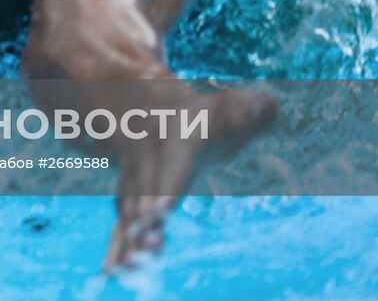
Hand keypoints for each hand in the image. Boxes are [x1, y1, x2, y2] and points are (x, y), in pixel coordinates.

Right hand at [103, 85, 277, 270]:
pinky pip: (121, 220)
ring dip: (130, 236)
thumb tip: (264, 107)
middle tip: (150, 246)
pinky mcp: (131, 197)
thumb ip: (250, 108)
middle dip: (146, 219)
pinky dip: (117, 244)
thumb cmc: (207, 116)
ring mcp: (135, 176)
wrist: (154, 109)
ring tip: (131, 266)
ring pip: (129, 207)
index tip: (160, 213)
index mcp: (176, 135)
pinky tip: (113, 270)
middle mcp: (149, 156)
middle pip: (147, 190)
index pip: (173, 162)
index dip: (167, 185)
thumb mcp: (229, 107)